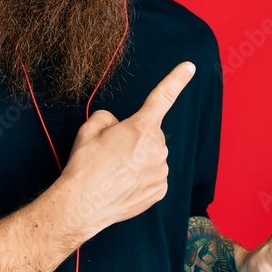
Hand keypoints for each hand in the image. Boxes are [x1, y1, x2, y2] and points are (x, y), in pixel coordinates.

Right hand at [58, 62, 195, 237]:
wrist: (82, 205)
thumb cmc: (85, 166)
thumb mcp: (89, 129)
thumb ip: (108, 117)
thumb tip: (117, 125)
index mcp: (141, 128)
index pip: (162, 97)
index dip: (177, 79)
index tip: (189, 67)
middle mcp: (157, 149)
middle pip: (150, 134)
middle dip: (134, 138)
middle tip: (110, 152)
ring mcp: (161, 172)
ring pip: (153, 156)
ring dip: (138, 159)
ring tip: (114, 171)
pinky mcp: (160, 191)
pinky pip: (154, 176)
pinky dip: (141, 177)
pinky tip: (123, 184)